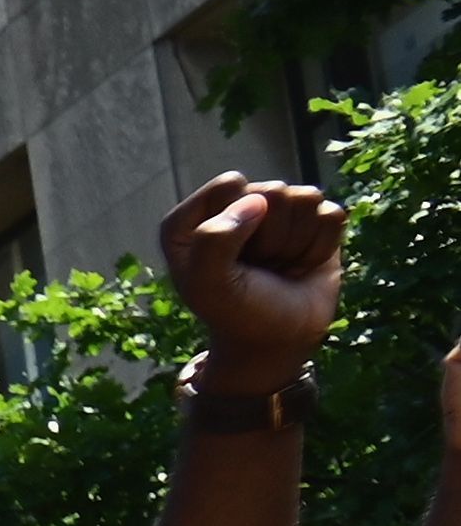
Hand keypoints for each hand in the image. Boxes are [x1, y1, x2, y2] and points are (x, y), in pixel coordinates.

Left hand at [162, 170, 348, 393]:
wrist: (277, 340)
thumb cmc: (236, 311)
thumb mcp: (209, 285)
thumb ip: (214, 239)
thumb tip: (257, 199)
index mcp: (193, 217)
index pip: (231, 185)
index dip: (239, 222)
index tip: (231, 261)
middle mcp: (234, 205)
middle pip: (273, 191)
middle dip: (272, 237)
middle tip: (259, 268)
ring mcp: (277, 211)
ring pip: (307, 198)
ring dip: (296, 243)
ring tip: (278, 266)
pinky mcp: (314, 221)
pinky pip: (332, 215)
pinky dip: (320, 247)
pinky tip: (301, 265)